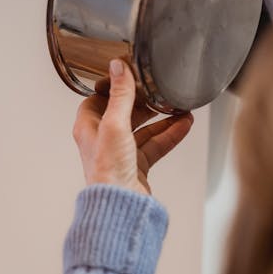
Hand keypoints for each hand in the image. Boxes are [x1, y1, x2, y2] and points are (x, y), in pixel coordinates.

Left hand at [72, 59, 193, 194]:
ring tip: (179, 108)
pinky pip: (155, 144)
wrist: (121, 206)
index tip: (129, 76)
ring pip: (144, 129)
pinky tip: (183, 125)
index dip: (113, 87)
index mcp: (89, 127)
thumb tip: (118, 67)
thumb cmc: (109, 171)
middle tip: (158, 90)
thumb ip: (120, 95)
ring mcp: (121, 153)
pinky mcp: (137, 165)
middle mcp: (103, 140)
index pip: (98, 99)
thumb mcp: (115, 124)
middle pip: (125, 112)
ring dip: (162, 118)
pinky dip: (170, 134)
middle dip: (144, 102)